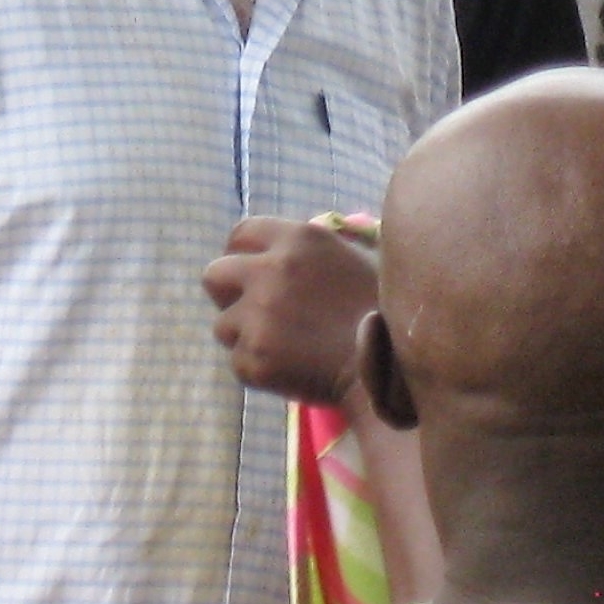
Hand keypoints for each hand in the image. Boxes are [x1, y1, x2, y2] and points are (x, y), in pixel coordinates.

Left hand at [203, 217, 379, 404]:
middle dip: (228, 294)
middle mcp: (270, 271)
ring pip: (223, 325)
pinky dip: (260, 370)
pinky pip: (239, 363)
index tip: (249, 272)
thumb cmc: (380, 314)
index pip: (241, 233)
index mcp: (298, 240)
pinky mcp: (253, 358)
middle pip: (214, 274)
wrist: (389, 371)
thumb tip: (278, 255)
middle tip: (251, 312)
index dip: (241, 254)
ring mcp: (258, 316)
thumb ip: (307, 255)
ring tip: (284, 348)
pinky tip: (292, 370)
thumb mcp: (351, 260)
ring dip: (245, 337)